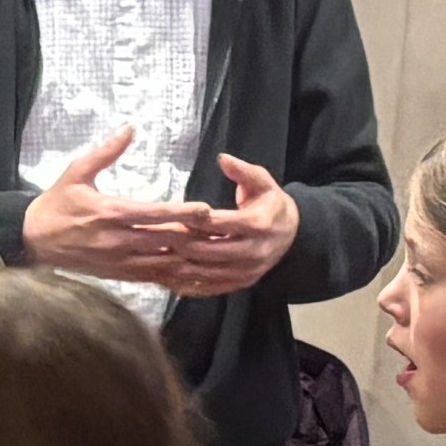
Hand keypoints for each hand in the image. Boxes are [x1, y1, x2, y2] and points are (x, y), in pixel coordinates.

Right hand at [22, 128, 215, 285]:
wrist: (32, 240)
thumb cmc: (55, 204)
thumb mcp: (76, 172)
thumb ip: (106, 152)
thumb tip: (130, 128)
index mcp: (110, 212)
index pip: (154, 214)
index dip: (182, 213)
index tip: (206, 210)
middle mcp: (118, 240)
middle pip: (164, 241)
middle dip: (194, 238)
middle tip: (223, 234)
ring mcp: (119, 261)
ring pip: (162, 263)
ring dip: (189, 259)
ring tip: (216, 255)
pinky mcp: (119, 275)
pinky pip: (152, 279)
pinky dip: (174, 277)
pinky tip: (193, 274)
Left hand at [163, 154, 299, 300]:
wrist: (292, 235)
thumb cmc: (271, 203)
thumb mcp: (263, 182)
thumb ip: (243, 171)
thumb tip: (222, 158)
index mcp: (259, 225)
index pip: (221, 223)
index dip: (196, 220)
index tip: (172, 215)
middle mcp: (253, 252)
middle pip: (209, 250)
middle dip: (181, 244)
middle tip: (154, 237)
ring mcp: (246, 272)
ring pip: (206, 272)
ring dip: (179, 266)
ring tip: (154, 258)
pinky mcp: (240, 284)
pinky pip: (210, 288)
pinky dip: (188, 284)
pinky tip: (167, 279)